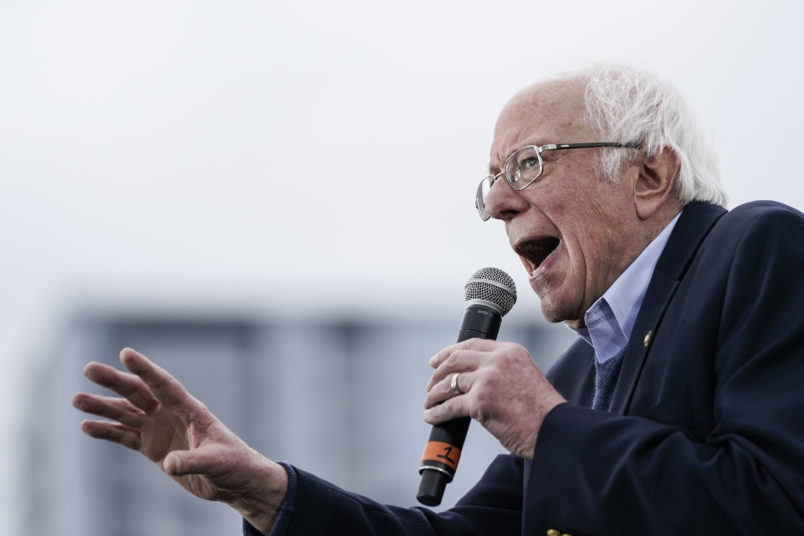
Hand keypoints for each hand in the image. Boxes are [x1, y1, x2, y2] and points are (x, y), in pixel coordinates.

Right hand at [72, 348, 285, 533]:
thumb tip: (169, 463)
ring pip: (126, 413)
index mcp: (190, 409)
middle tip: (88, 369)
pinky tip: (87, 426)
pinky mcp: (153, 448)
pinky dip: (107, 431)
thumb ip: (193, 460)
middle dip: (114, 381)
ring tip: (76, 399)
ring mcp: (160, 429)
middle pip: (139, 393)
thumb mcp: (216, 462)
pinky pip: (125, 436)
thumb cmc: (233, 464)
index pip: (164, 385)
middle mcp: (171, 414)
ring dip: (102, 406)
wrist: (233, 480)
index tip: (125, 353)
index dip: (146, 369)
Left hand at [423, 339, 564, 457]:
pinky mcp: (480, 402)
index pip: (472, 344)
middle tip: (431, 384)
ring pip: (449, 383)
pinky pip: (449, 406)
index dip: (449, 351)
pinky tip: (431, 416)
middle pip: (455, 359)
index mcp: (510, 351)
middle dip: (438, 372)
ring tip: (429, 403)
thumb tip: (474, 379)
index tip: (437, 360)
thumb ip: (502, 371)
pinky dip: (436, 412)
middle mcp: (497, 361)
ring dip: (434, 394)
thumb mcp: (525, 377)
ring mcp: (487, 380)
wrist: (555, 430)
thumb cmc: (542, 411)